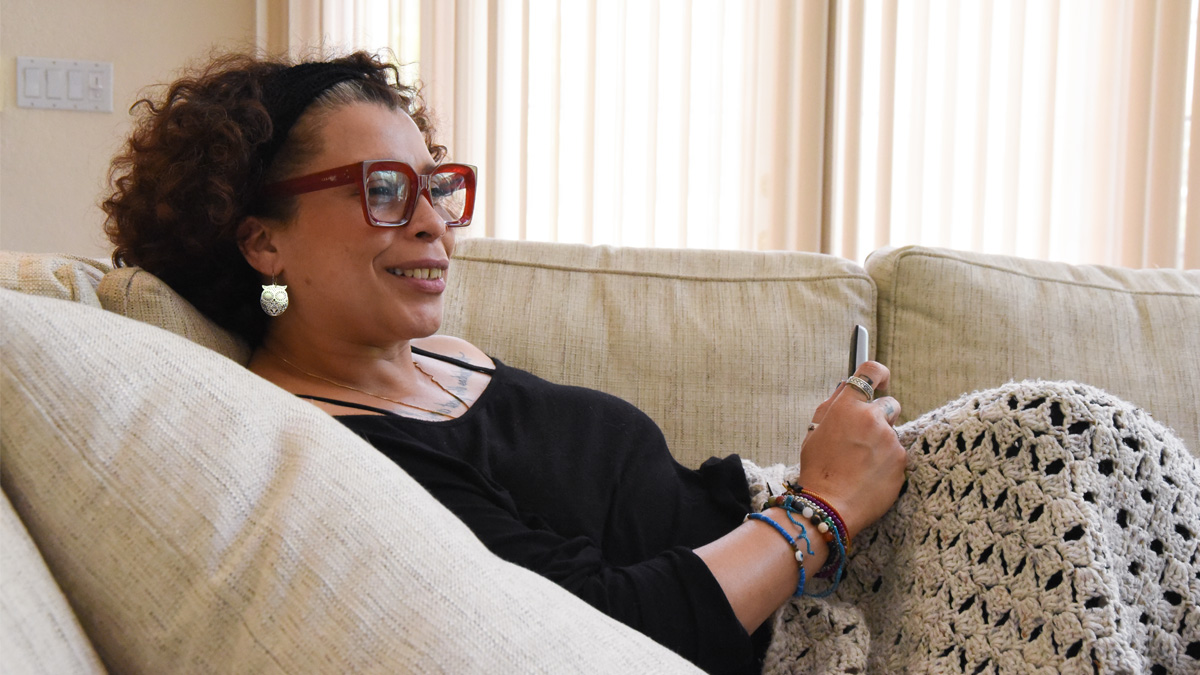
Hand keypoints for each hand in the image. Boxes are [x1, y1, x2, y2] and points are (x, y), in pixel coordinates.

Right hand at [798, 361, 906, 539]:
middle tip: (863, 437)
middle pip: (890, 404)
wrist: (830, 506)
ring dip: (882, 442)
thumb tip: (847, 386)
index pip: (871, 372)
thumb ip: (833, 405)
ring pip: (893, 433)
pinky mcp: (902, 461)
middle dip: (880, 416)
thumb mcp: (815, 431)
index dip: (878, 374)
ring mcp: (890, 440)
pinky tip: (869, 475)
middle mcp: (872, 418)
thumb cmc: (818, 469)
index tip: (881, 382)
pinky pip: (898, 454)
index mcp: (848, 407)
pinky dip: (887, 462)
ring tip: (861, 463)